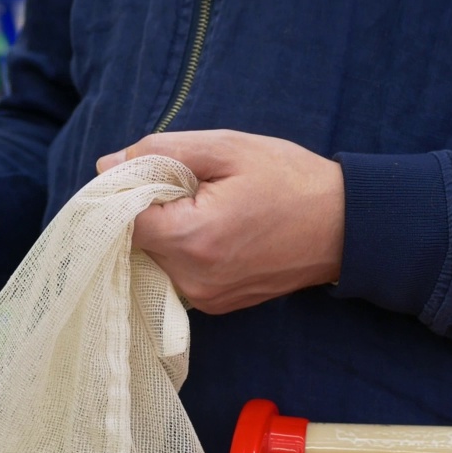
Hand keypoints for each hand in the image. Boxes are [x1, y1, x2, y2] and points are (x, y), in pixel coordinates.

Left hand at [96, 130, 344, 313]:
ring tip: (203, 206)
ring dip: (164, 232)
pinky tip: (212, 229)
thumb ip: (160, 152)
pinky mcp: (216, 305)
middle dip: (147, 210)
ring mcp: (205, 298)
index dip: (126, 190)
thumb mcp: (226, 147)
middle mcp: (193, 279)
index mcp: (192, 239)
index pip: (122, 219)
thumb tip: (107, 163)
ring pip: (154, 261)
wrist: (344, 227)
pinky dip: (182, 250)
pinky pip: (176, 275)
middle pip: (135, 243)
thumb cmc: (289, 180)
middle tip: (182, 184)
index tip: (147, 171)